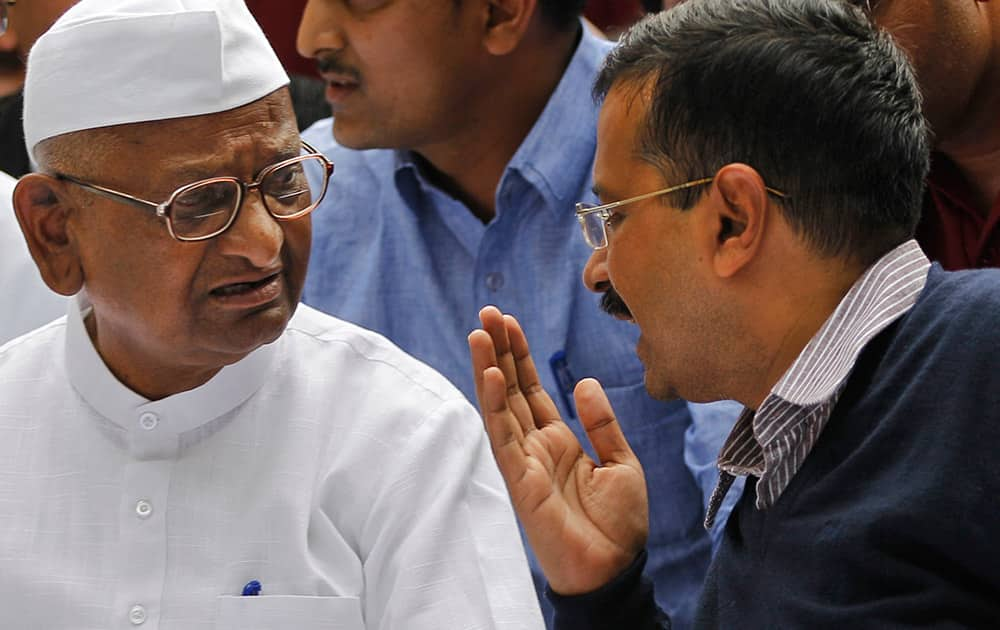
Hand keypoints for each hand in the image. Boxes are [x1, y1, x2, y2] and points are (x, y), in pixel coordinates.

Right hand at [468, 306, 648, 594]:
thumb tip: (583, 381)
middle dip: (499, 351)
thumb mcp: (621, 462)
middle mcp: (535, 446)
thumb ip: (601, 422)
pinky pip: (503, 437)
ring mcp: (524, 461)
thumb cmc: (619, 525)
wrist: (616, 569)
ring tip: (479, 333)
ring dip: (488, 368)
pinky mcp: (520, 480)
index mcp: (558, 440)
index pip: (531, 389)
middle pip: (510, 389)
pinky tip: (489, 375)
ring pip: (499, 406)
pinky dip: (494, 406)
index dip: (521, 355)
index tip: (509, 322)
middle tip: (486, 313)